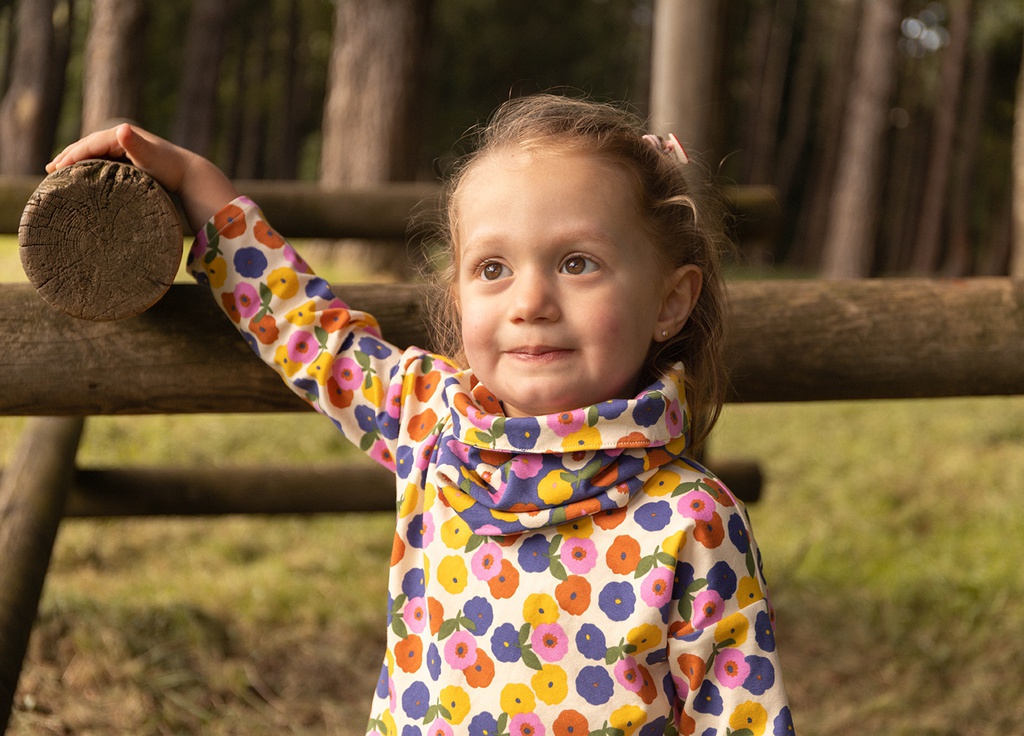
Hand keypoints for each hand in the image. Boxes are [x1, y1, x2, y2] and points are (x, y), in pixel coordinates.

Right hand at [47, 123, 238, 232]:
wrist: (190, 174)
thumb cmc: (171, 168)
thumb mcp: (152, 156)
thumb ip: (136, 144)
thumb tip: (122, 129)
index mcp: (122, 136)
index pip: (90, 144)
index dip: (72, 155)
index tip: (56, 169)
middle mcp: (122, 139)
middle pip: (88, 146)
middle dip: (68, 157)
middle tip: (50, 172)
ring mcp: (125, 149)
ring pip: (94, 154)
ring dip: (76, 162)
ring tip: (58, 173)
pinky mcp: (129, 161)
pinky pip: (103, 162)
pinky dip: (90, 168)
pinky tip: (83, 177)